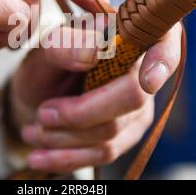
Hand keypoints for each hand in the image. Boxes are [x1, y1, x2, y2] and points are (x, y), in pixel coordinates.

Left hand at [10, 23, 181, 172]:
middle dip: (81, 113)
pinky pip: (105, 153)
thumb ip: (63, 45)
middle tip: (42, 114)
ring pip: (112, 131)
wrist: (39, 97)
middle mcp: (141, 71)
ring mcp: (139, 106)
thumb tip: (93, 51)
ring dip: (65, 138)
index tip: (147, 80)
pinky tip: (40, 156)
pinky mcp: (128, 133)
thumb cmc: (46, 67)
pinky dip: (68, 157)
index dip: (163, 58)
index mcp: (126, 37)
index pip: (162, 40)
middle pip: (132, 97)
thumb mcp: (44, 52)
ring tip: (33, 131)